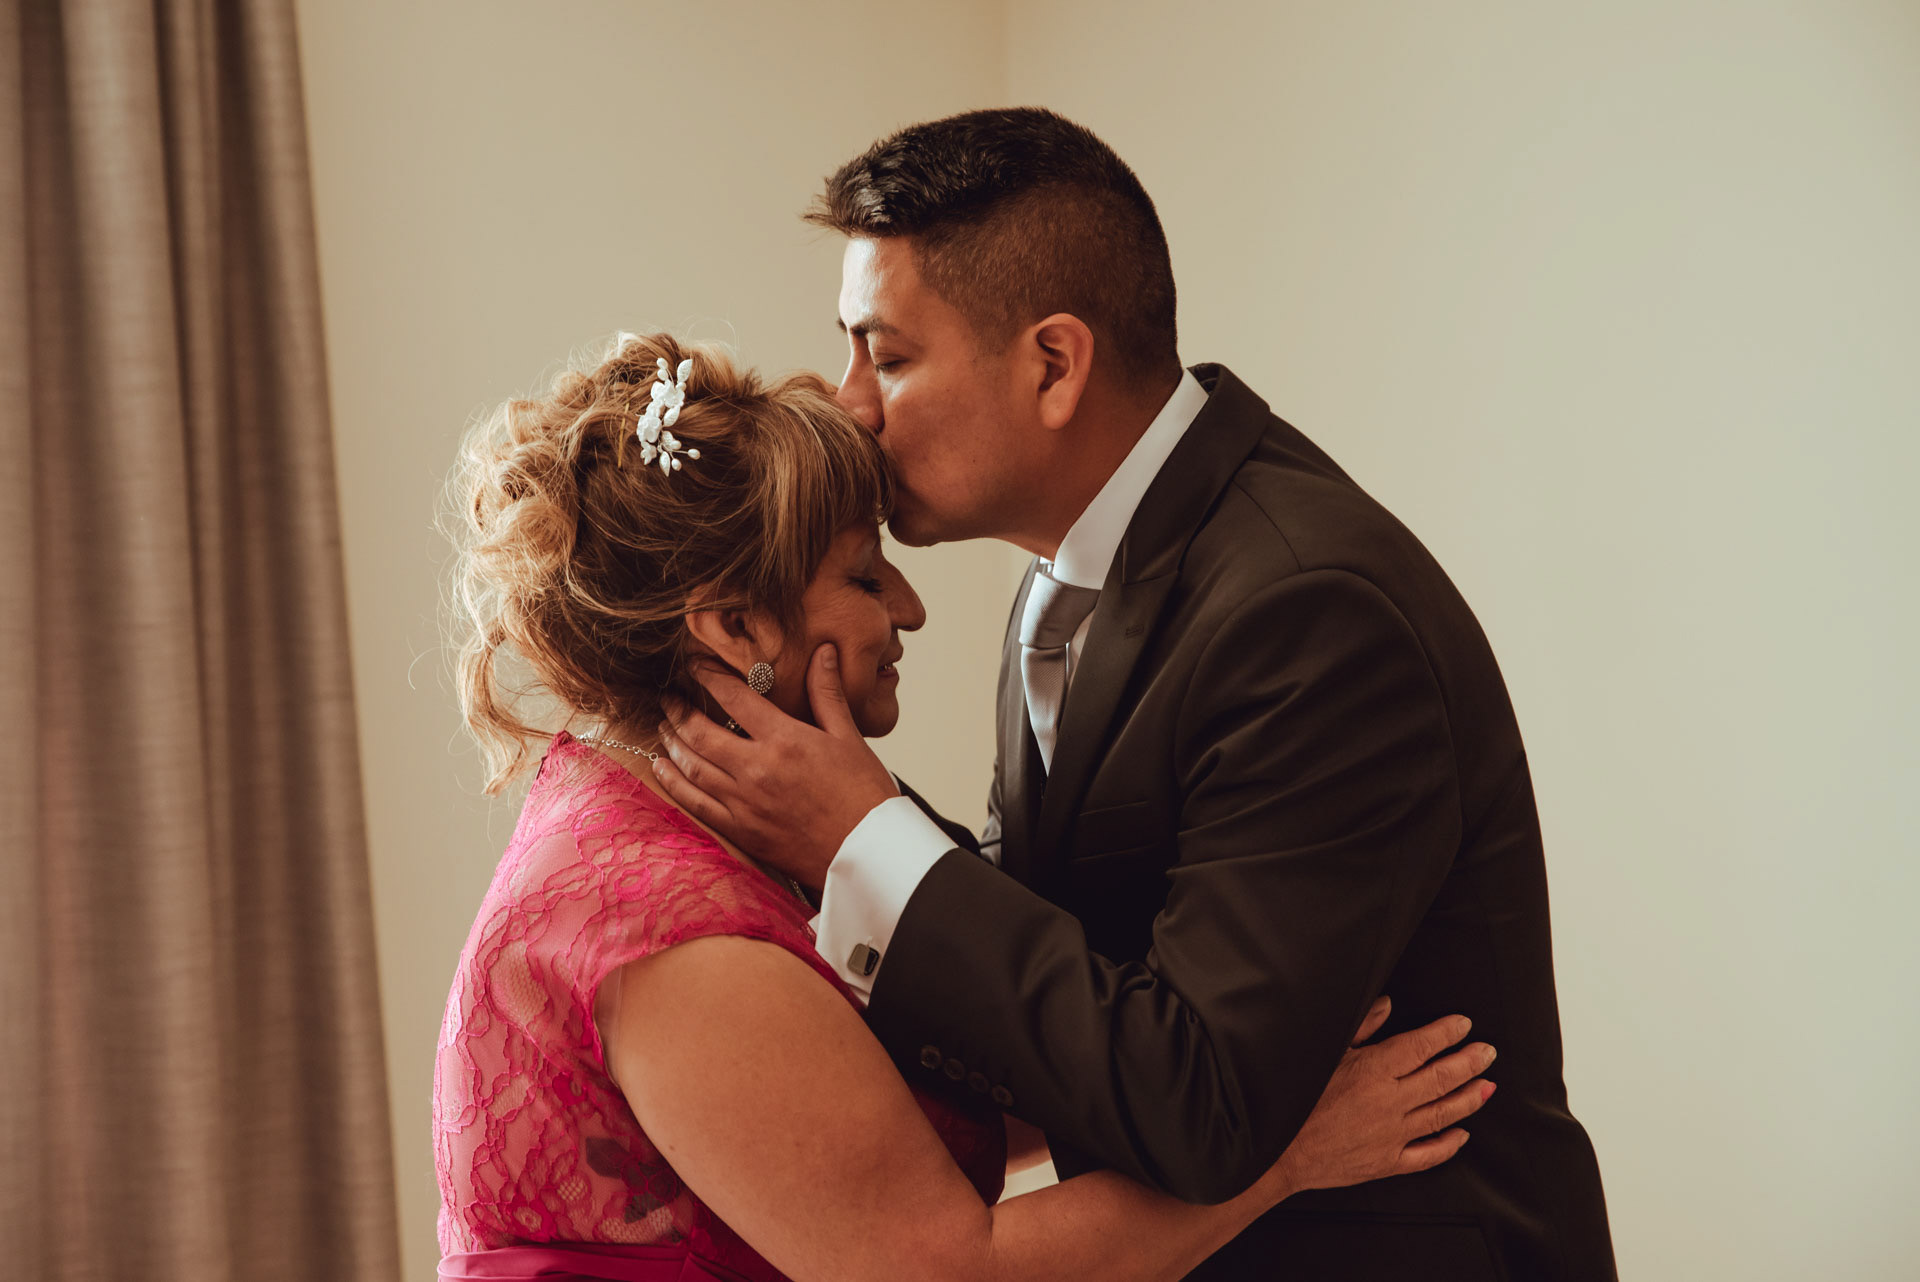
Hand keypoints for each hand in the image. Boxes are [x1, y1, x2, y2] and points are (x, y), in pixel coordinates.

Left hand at [652, 645, 898, 886]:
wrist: (869, 853)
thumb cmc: (865, 797)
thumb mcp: (849, 737)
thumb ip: (827, 692)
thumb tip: (824, 651)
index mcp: (785, 740)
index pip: (734, 698)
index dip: (709, 676)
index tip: (695, 665)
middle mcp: (758, 769)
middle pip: (701, 732)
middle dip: (679, 710)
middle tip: (668, 697)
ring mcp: (745, 803)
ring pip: (692, 766)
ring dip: (671, 743)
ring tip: (663, 726)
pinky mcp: (742, 831)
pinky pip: (696, 804)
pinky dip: (673, 784)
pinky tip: (662, 769)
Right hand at [1258, 998, 1495, 1201]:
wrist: (1278, 1152)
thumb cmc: (1297, 1100)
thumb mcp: (1325, 1053)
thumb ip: (1360, 1028)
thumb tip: (1385, 1006)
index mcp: (1373, 1070)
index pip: (1421, 1045)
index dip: (1446, 1033)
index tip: (1463, 1025)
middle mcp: (1390, 1101)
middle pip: (1441, 1078)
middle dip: (1469, 1062)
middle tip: (1488, 1052)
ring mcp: (1393, 1135)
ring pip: (1442, 1113)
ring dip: (1469, 1098)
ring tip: (1488, 1086)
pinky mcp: (1389, 1162)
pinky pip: (1429, 1154)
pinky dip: (1450, 1144)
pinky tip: (1463, 1134)